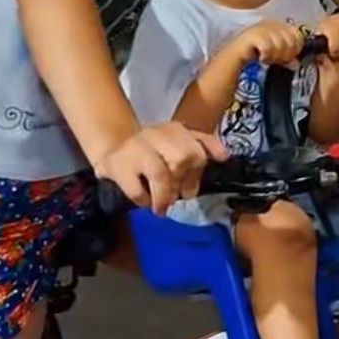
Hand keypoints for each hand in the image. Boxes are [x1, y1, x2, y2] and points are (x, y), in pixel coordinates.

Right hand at [94, 123, 227, 214]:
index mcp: (174, 130)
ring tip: (164, 208)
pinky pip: (137, 189)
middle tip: (180, 196)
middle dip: (184, 181)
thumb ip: (203, 145)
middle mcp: (157, 135)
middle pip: (182, 158)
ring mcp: (137, 150)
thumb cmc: (153, 147)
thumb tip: (226, 156)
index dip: (198, 171)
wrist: (113, 144)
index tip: (192, 189)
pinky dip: (145, 200)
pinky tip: (147, 203)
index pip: (197, 147)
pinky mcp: (119, 166)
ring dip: (165, 196)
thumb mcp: (178, 141)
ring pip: (161, 174)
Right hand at [237, 20, 306, 65]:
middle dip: (285, 55)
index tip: (286, 57)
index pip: (298, 35)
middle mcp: (272, 23)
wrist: (234, 56)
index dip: (295, 49)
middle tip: (274, 59)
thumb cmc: (255, 53)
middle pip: (291, 41)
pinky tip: (261, 58)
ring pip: (281, 45)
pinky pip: (269, 48)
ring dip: (274, 57)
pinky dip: (266, 56)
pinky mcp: (254, 34)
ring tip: (266, 58)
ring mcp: (263, 28)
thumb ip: (287, 57)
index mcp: (280, 25)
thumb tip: (296, 64)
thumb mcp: (275, 54)